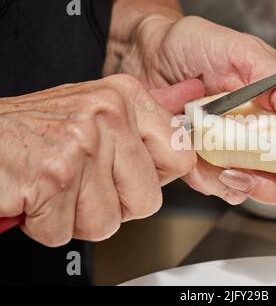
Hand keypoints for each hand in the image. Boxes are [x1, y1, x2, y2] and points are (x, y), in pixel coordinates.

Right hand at [0, 74, 202, 246]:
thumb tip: (185, 142)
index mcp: (126, 98)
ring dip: (75, 217)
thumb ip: (139, 130)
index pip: (180, 157)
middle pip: (147, 200)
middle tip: (82, 185)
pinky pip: (66, 232)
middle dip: (112, 206)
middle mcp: (108, 115)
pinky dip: (46, 225)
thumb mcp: (95, 113)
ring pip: (107, 222)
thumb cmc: (35, 131)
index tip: (131, 177)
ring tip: (56, 187)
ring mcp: (83, 145)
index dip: (155, 180)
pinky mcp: (54, 176)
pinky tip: (36, 195)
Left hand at [110, 15, 275, 205]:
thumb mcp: (241, 50)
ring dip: (236, 182)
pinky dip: (209, 179)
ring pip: (257, 187)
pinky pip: (221, 186)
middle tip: (248, 175)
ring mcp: (242, 147)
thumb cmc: (194, 45)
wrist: (149, 55)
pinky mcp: (214, 160)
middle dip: (275, 187)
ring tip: (214, 159)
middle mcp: (268, 128)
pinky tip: (197, 157)